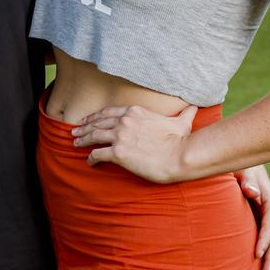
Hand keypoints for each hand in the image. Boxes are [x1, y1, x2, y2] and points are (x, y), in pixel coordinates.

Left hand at [71, 104, 196, 183]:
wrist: (180, 156)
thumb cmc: (182, 141)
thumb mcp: (181, 122)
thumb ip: (185, 113)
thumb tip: (195, 107)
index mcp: (135, 111)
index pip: (108, 112)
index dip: (95, 116)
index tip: (88, 119)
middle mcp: (124, 121)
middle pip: (97, 122)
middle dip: (84, 126)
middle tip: (75, 131)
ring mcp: (120, 136)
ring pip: (93, 135)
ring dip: (82, 139)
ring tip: (74, 143)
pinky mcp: (117, 152)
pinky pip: (97, 154)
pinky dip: (91, 158)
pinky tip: (89, 162)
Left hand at [234, 164, 269, 269]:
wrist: (243, 165)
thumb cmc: (239, 166)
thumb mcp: (242, 169)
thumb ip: (246, 180)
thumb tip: (252, 192)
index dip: (265, 238)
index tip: (257, 253)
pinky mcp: (264, 223)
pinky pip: (269, 241)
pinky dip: (268, 255)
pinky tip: (260, 269)